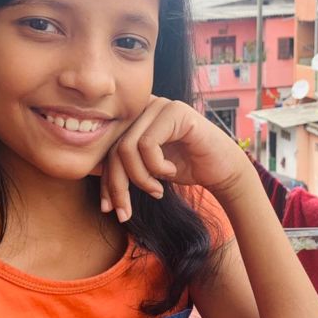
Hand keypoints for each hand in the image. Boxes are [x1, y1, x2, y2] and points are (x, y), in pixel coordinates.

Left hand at [99, 96, 248, 221]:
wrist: (222, 169)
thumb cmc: (185, 167)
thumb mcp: (146, 171)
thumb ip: (123, 168)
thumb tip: (95, 184)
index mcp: (134, 118)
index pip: (107, 150)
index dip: (106, 181)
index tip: (109, 208)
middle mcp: (143, 107)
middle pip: (114, 150)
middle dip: (118, 186)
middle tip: (126, 212)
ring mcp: (159, 105)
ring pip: (127, 148)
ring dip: (141, 178)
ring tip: (156, 190)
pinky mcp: (175, 111)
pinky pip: (148, 144)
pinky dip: (157, 166)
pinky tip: (171, 171)